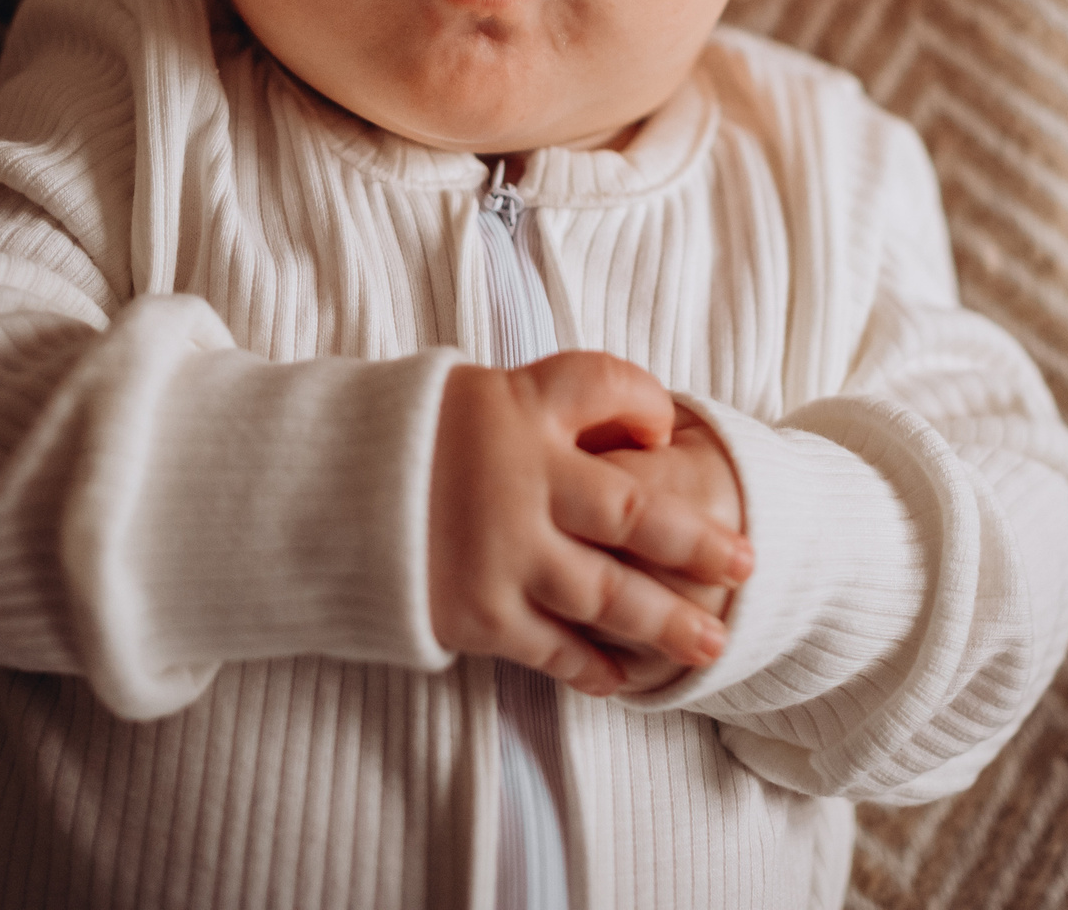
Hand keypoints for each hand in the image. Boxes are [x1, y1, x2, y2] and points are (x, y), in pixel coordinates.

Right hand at [428, 353, 754, 697]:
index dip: (656, 424)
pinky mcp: (473, 611)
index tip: (687, 457)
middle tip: (748, 568)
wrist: (319, 489)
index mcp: (522, 417)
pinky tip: (626, 676)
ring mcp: (498, 554)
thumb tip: (661, 426)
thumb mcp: (494, 390)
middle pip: (635, 520)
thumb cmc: (420, 435)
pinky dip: (593, 665)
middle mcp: (519, 485)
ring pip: (606, 596)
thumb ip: (576, 397)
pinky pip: (551, 648)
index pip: (614, 409)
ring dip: (665, 621)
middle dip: (698, 548)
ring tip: (711, 640)